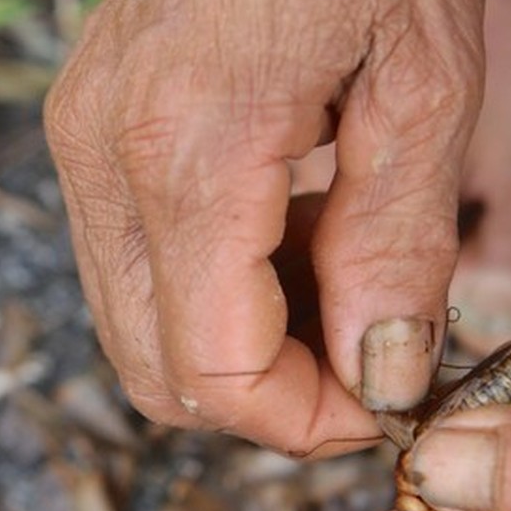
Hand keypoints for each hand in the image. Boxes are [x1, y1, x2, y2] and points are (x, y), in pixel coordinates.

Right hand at [45, 0, 483, 451]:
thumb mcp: (423, 87)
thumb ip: (396, 247)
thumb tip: (378, 376)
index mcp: (189, 154)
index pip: (216, 376)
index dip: (306, 424)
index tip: (385, 408)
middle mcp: (106, 158)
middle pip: (159, 373)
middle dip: (274, 401)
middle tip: (373, 365)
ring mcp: (87, 139)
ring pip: (143, 326)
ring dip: (249, 347)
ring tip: (350, 287)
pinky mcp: (97, 126)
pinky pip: (144, 262)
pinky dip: (223, 290)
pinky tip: (302, 235)